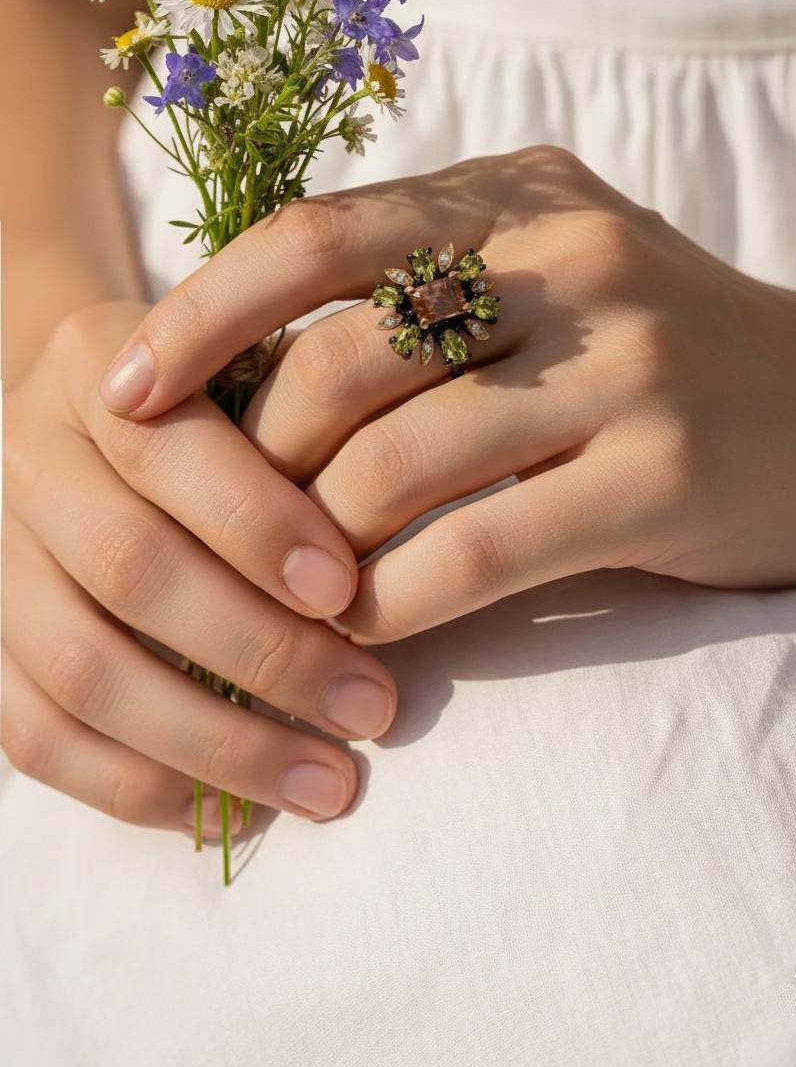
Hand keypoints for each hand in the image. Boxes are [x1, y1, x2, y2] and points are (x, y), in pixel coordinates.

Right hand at [3, 301, 397, 832]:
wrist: (75, 411)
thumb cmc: (199, 399)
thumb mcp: (240, 370)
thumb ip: (292, 433)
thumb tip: (375, 574)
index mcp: (96, 368)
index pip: (168, 450)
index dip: (256, 524)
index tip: (345, 591)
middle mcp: (27, 460)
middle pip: (129, 569)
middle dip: (262, 652)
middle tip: (371, 708)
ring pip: (82, 670)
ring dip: (216, 744)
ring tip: (329, 784)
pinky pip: (38, 736)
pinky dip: (137, 787)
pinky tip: (230, 812)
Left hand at [97, 147, 795, 644]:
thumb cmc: (663, 352)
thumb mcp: (550, 273)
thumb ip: (425, 287)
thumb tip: (258, 366)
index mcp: (519, 195)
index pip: (316, 236)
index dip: (201, 313)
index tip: (124, 388)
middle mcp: (570, 258)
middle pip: (340, 361)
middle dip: (258, 463)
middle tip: (231, 528)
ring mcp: (623, 363)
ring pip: (397, 463)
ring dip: (316, 546)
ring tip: (296, 589)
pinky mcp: (663, 475)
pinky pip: (478, 547)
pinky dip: (398, 600)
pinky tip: (370, 627)